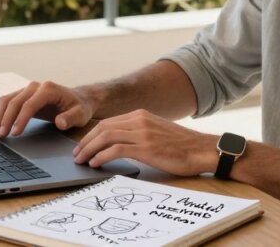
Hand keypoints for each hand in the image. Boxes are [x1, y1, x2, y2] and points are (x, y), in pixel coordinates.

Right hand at [0, 81, 95, 136]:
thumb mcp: (80, 114)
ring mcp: (27, 89)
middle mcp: (35, 86)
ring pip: (6, 100)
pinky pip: (6, 101)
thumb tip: (60, 122)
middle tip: (1, 136)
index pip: (29, 104)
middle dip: (6, 119)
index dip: (20, 119)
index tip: (15, 133)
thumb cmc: (79, 107)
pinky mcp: (22, 95)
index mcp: (48, 89)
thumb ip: (70, 118)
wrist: (78, 99)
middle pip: (14, 102)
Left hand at [72, 109, 219, 175]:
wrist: (202, 150)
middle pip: (102, 128)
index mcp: (141, 115)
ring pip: (106, 137)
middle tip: (77, 154)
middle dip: (86, 142)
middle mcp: (139, 120)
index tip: (83, 146)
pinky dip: (101, 156)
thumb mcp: (157, 132)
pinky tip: (96, 164)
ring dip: (89, 149)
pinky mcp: (146, 147)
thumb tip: (120, 145)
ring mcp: (142, 132)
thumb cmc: (183, 146)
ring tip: (82, 160)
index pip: (108, 122)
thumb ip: (140, 133)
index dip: (92, 134)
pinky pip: (116, 149)